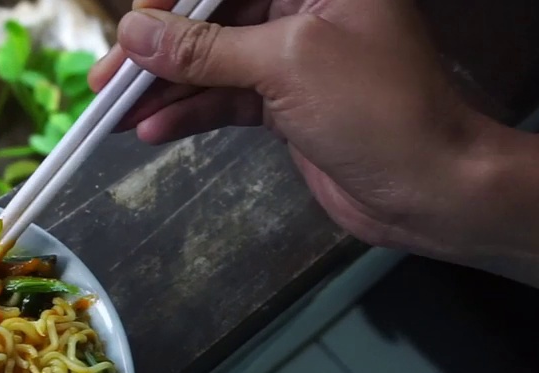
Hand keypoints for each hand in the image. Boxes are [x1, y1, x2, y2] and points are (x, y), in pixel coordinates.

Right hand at [89, 0, 495, 255]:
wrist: (433, 189)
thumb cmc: (380, 109)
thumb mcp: (286, 64)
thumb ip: (205, 48)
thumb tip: (134, 32)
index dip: (174, 0)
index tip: (132, 24)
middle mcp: (307, 4)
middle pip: (212, 15)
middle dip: (158, 48)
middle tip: (105, 81)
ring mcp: (296, 56)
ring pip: (213, 61)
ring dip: (164, 89)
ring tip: (114, 115)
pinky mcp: (289, 102)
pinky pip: (226, 98)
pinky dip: (190, 115)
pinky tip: (152, 132)